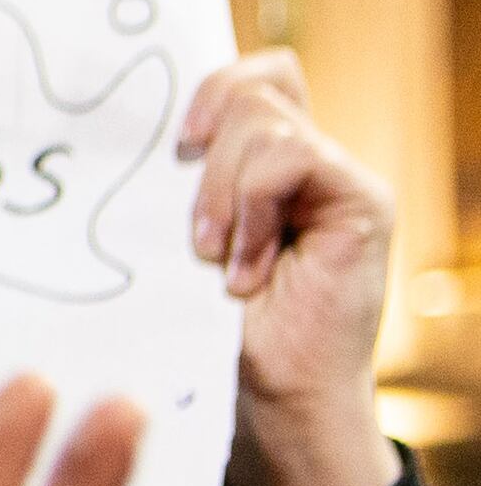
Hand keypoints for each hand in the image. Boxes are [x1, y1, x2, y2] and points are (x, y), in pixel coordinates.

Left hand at [183, 49, 402, 485]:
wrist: (272, 404)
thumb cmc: (213, 336)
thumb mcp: (176, 248)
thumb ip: (176, 191)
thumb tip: (121, 139)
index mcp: (262, 167)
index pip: (253, 81)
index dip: (210, 89)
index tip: (172, 143)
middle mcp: (307, 163)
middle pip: (254, 90)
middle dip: (206, 152)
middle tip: (194, 234)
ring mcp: (339, 179)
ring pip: (265, 122)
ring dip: (223, 192)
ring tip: (215, 260)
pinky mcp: (364, 201)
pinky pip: (294, 158)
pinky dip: (254, 208)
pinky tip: (246, 270)